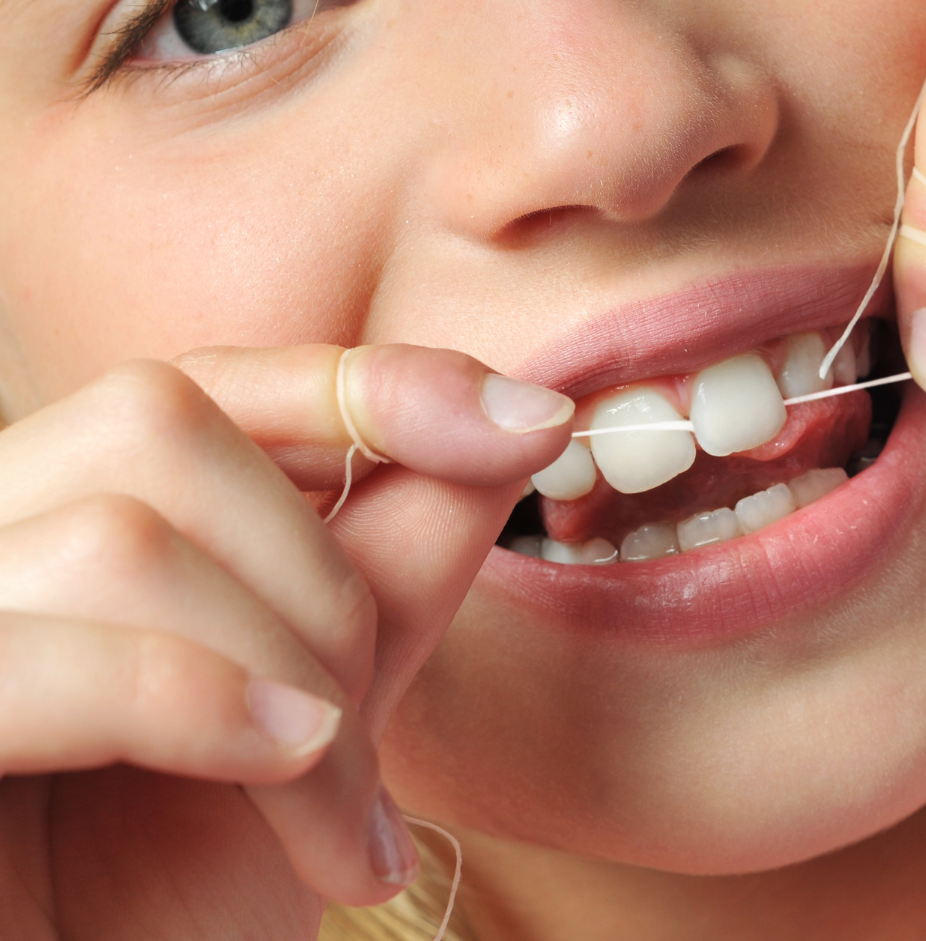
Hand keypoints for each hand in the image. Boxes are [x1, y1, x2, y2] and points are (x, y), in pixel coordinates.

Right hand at [0, 344, 571, 937]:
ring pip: (122, 536)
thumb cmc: (160, 914)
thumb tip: (510, 422)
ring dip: (284, 678)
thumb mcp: (314, 727)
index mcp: (48, 522)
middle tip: (365, 739)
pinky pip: (46, 656)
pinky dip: (193, 704)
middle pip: (160, 423)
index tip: (531, 424)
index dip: (365, 382)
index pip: (199, 383)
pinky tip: (278, 767)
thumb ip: (387, 569)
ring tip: (333, 826)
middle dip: (323, 577)